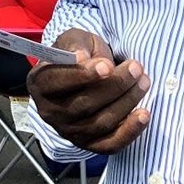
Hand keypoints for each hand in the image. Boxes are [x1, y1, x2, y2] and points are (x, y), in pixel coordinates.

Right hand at [26, 29, 150, 153]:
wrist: (85, 73)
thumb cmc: (78, 52)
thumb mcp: (74, 39)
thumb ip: (75, 44)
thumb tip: (80, 58)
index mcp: (40, 82)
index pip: (56, 81)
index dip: (81, 75)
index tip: (107, 66)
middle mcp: (49, 111)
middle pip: (83, 104)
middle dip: (114, 85)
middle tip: (136, 67)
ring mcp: (68, 131)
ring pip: (100, 123)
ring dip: (127, 102)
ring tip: (144, 81)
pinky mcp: (88, 144)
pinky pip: (110, 144)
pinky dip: (129, 131)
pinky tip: (144, 114)